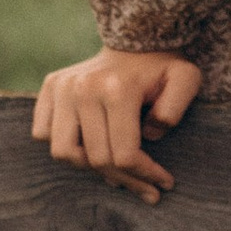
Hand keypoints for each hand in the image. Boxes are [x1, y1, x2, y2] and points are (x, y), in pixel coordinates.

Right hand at [33, 48, 203, 204]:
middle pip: (95, 159)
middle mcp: (83, 88)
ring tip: (115, 170)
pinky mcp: (49, 87)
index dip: (144, 176)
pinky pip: (43, 133)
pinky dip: (64, 145)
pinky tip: (89, 148)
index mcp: (116, 89)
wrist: (135, 41)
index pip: (123, 155)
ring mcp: (62, 87)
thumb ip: (176, 107)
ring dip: (88, 167)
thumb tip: (149, 135)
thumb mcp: (186, 79)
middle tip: (145, 189)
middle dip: (124, 180)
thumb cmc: (163, 68)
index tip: (162, 184)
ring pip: (63, 152)